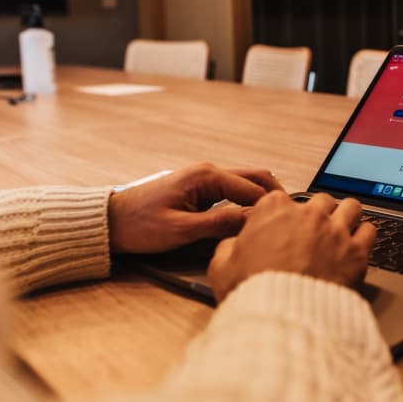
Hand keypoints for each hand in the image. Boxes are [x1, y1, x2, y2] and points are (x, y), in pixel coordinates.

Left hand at [107, 163, 283, 253]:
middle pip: (256, 178)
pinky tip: (254, 218)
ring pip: (246, 184)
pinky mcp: (200, 190)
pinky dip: (248, 201)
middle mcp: (208, 172)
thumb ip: (219, 224)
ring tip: (278, 219)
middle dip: (276, 195)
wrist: (109, 221)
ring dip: (263, 198)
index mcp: (206, 176)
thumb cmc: (139, 225)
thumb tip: (252, 220)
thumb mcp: (181, 230)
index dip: (272, 207)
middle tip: (293, 217)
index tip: (287, 224)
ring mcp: (204, 179)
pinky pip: (233, 191)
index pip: (253, 189)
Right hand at [207, 192, 375, 301]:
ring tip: (342, 230)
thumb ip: (227, 248)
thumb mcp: (221, 268)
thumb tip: (231, 245)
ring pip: (350, 207)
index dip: (282, 215)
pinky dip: (365, 236)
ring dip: (346, 216)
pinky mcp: (356, 252)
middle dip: (317, 214)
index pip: (280, 199)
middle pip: (320, 200)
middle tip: (314, 232)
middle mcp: (308, 215)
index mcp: (274, 211)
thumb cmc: (253, 292)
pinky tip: (358, 245)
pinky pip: (370, 230)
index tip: (283, 226)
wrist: (284, 318)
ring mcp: (335, 231)